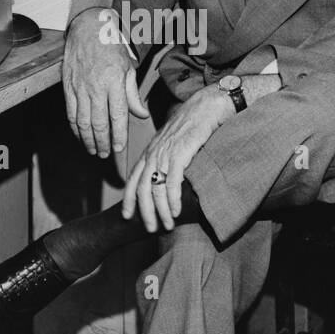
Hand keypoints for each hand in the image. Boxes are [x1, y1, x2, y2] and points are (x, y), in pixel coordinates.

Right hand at [63, 7, 149, 157]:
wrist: (87, 29)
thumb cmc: (110, 47)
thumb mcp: (128, 68)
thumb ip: (133, 94)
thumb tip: (141, 114)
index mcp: (114, 82)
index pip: (118, 115)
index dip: (118, 135)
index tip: (120, 147)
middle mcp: (96, 87)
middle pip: (99, 123)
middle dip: (102, 142)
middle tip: (106, 154)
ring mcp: (80, 88)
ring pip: (83, 121)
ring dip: (88, 140)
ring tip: (93, 150)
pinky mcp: (68, 87)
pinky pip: (71, 112)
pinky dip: (75, 128)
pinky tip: (80, 135)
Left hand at [122, 87, 233, 231]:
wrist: (207, 105)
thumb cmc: (193, 123)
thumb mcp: (173, 142)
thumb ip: (166, 158)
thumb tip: (165, 178)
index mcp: (150, 151)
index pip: (133, 179)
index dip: (128, 199)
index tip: (127, 216)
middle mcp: (153, 153)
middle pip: (141, 188)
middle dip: (144, 212)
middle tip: (150, 228)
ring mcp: (165, 153)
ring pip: (156, 188)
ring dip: (161, 210)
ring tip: (166, 225)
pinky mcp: (180, 153)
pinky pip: (172, 182)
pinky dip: (172, 199)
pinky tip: (175, 211)